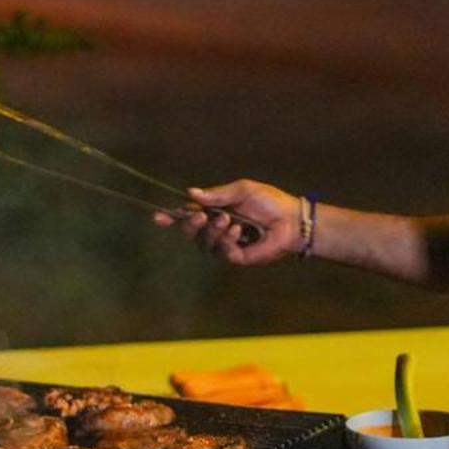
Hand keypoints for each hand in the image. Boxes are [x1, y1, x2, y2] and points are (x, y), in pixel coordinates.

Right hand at [152, 179, 300, 265]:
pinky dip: (228, 240)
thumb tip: (191, 193)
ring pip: (203, 243)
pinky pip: (222, 252)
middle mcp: (215, 229)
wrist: (290, 219)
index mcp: (214, 211)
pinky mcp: (236, 257)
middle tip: (202, 215)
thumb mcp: (242, 190)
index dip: (171, 217)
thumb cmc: (268, 201)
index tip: (158, 217)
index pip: (187, 215)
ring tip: (230, 221)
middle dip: (191, 224)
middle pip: (190, 231)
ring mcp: (225, 245)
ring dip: (213, 231)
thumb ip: (217, 194)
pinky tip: (240, 232)